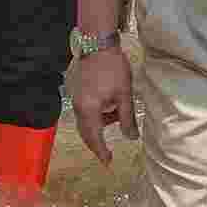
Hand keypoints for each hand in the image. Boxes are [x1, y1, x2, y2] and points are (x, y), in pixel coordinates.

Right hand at [68, 40, 131, 159]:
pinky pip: (84, 111)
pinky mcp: (76, 91)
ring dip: (99, 126)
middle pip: (85, 133)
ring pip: (85, 122)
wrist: (98, 44)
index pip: (94, 138)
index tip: (107, 162)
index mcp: (89, 110)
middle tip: (107, 153)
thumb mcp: (124, 94)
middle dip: (96, 143)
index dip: (101, 151)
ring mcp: (75, 98)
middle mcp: (78, 107)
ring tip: (117, 117)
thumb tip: (131, 137)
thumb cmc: (113, 68)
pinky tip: (109, 106)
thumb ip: (127, 118)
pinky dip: (95, 116)